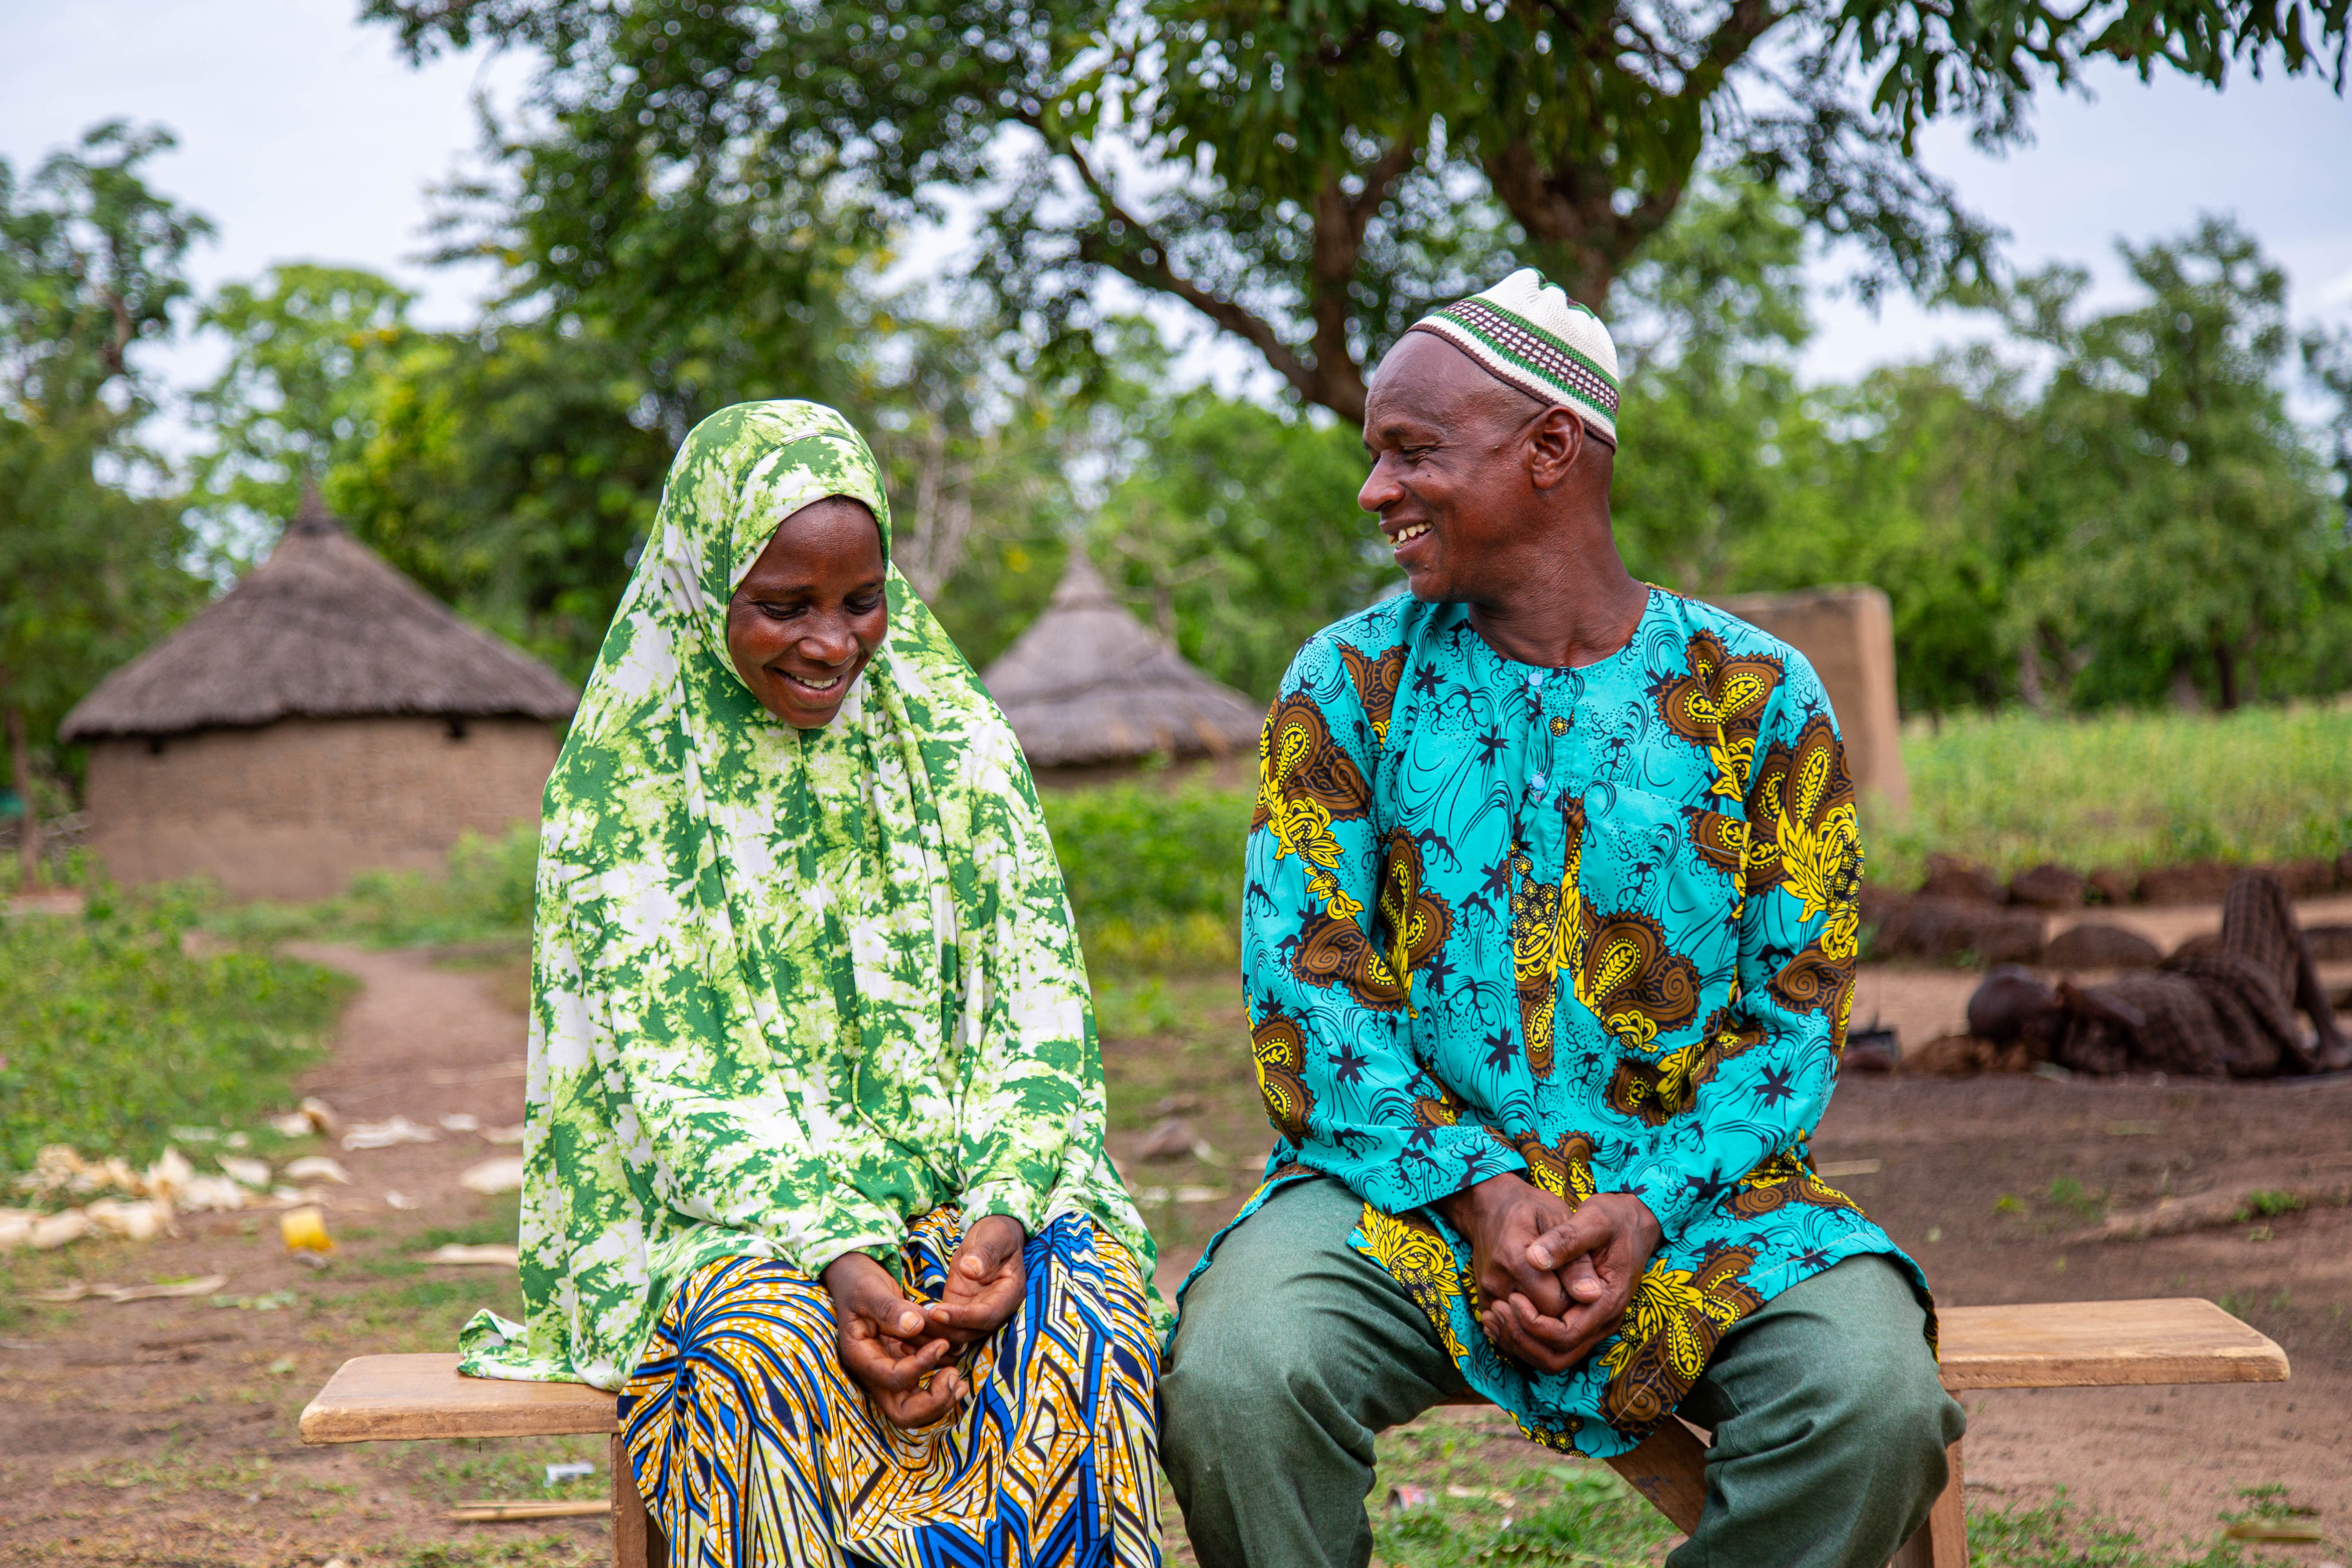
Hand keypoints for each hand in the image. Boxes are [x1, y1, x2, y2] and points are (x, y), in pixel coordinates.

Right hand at [822, 1251, 962, 1427]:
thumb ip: (890, 1309)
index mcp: (861, 1357)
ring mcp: (890, 1372)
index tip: (940, 1343)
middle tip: (952, 1376)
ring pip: (916, 1409)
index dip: (920, 1366)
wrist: (857, 1280)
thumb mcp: (870, 1290)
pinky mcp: (904, 1365)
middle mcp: (875, 1372)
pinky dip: (942, 1386)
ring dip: (942, 1397)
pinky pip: (923, 1390)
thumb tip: (915, 1325)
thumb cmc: (859, 1283)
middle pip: (903, 1412)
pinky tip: (956, 1367)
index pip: (893, 1379)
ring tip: (959, 1377)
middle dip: (932, 1401)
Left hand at [919, 1214, 1026, 1349]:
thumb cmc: (997, 1234)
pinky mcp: (960, 1309)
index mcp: (1010, 1294)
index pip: (987, 1315)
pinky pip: (946, 1324)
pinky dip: (930, 1328)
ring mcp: (976, 1311)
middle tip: (915, 1324)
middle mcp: (995, 1309)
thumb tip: (970, 1270)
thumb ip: (985, 1253)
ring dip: (934, 1334)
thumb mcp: (994, 1237)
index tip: (937, 1312)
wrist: (991, 1237)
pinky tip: (908, 1326)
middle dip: (943, 1331)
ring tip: (907, 1329)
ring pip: (956, 1333)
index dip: (963, 1318)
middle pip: (970, 1332)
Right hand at [1435, 1172, 1576, 1323]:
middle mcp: (1498, 1282)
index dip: (1576, 1298)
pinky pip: (1511, 1328)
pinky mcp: (1484, 1301)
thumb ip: (1575, 1260)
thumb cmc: (1529, 1208)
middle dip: (1563, 1311)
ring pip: (1526, 1329)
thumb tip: (1592, 1295)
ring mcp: (1488, 1294)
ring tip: (1556, 1290)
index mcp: (1517, 1260)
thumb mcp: (1558, 1220)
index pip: (1558, 1305)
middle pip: (1542, 1321)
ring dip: (1546, 1318)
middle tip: (1569, 1283)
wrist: (1489, 1206)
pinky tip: (1539, 1302)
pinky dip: (1528, 1323)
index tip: (1579, 1277)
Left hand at [1486, 1192, 1663, 1373]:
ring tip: (1491, 1315)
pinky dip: (1523, 1338)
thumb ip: (1566, 1240)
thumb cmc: (1614, 1219)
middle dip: (1522, 1339)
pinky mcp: (1580, 1320)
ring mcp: (1592, 1324)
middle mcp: (1602, 1321)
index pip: (1566, 1335)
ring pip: (1551, 1357)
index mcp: (1607, 1302)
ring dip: (1519, 1343)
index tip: (1512, 1296)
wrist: (1632, 1223)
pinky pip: (1550, 1346)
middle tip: (1496, 1310)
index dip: (1533, 1323)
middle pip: (1556, 1356)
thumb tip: (1534, 1259)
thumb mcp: (1594, 1220)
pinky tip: (1499, 1317)